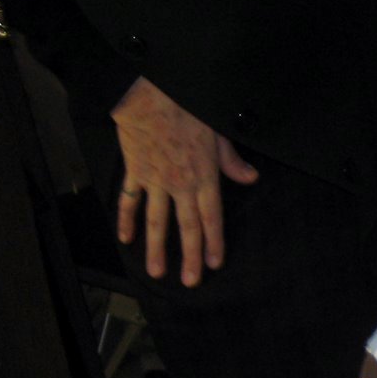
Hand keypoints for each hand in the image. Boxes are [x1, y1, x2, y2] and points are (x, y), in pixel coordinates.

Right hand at [111, 77, 259, 286]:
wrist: (149, 95)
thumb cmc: (186, 109)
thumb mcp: (217, 134)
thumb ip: (231, 161)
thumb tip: (251, 178)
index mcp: (204, 177)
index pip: (212, 217)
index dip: (215, 242)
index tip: (215, 264)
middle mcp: (180, 185)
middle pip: (187, 227)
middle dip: (190, 257)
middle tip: (190, 282)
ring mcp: (155, 181)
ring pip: (156, 221)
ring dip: (157, 248)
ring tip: (157, 272)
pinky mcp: (135, 172)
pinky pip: (130, 200)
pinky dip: (127, 219)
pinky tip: (126, 239)